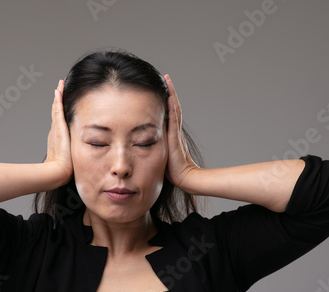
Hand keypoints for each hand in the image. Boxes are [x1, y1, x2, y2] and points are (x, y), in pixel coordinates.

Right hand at [45, 79, 72, 184]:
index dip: (61, 109)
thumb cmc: (66, 168)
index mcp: (59, 136)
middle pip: (58, 110)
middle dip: (59, 99)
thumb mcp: (74, 156)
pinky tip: (59, 90)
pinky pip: (58, 109)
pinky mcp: (58, 127)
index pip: (61, 119)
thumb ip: (77, 153)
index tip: (63, 99)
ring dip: (59, 95)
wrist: (58, 171)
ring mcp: (56, 127)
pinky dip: (58, 99)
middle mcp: (56, 129)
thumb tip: (83, 156)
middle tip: (61, 86)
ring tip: (61, 84)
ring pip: (57, 107)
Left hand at [164, 74, 198, 191]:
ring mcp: (176, 132)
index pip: (170, 112)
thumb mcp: (161, 154)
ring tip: (168, 81)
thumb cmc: (173, 170)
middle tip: (166, 78)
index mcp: (172, 133)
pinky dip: (172, 107)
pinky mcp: (175, 136)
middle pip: (174, 106)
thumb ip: (156, 146)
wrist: (184, 177)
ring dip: (171, 94)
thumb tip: (143, 143)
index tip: (162, 88)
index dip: (167, 100)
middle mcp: (175, 130)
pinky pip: (174, 118)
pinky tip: (170, 96)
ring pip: (175, 108)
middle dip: (170, 92)